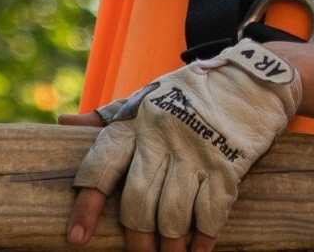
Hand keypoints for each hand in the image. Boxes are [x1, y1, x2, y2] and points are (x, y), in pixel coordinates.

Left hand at [64, 41, 303, 251]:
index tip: (78, 239)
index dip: (87, 206)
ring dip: (170, 245)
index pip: (101, 167)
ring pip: (172, 214)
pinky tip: (199, 249)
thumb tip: (61, 121)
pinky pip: (211, 212)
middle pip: (137, 202)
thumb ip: (107, 115)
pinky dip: (204, 237)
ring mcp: (196, 152)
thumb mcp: (146, 95)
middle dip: (137, 238)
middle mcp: (161, 138)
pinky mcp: (228, 164)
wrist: (252, 78)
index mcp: (136, 122)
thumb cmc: (191, 92)